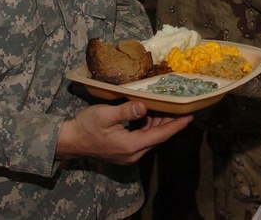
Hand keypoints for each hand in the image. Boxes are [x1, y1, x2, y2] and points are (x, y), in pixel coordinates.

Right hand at [55, 101, 192, 164]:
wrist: (69, 141)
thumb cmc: (85, 126)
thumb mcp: (105, 115)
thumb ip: (126, 111)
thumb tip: (144, 106)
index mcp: (131, 145)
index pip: (160, 135)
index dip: (177, 125)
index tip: (190, 116)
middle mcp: (133, 154)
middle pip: (158, 137)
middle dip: (170, 122)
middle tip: (179, 106)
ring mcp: (128, 155)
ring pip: (151, 138)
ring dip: (159, 124)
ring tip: (166, 107)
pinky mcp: (124, 152)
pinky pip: (142, 139)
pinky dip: (148, 127)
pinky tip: (148, 114)